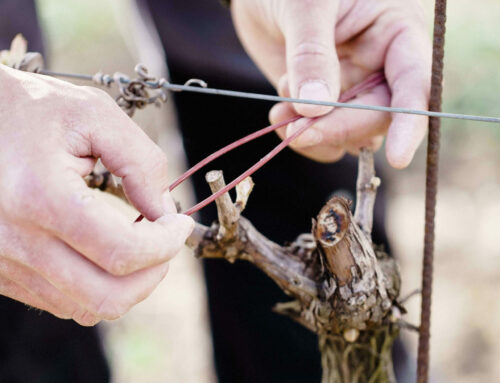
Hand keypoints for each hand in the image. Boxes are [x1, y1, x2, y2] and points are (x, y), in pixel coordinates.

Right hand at [0, 65, 193, 325]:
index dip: (166, 244)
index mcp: (40, 197)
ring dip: (128, 285)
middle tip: (165, 242)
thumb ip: (141, 162)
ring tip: (140, 248)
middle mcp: (15, 240)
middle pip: (106, 296)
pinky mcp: (1, 271)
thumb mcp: (94, 115)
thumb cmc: (32, 110)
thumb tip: (165, 211)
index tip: (180, 223)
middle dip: (152, 274)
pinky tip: (106, 254)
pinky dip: (97, 287)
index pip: (122, 252)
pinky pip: (61, 302)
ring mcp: (3, 261)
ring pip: (85, 307)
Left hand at [231, 0, 430, 166]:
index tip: (397, 158)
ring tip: (280, 116)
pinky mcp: (322, 103)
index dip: (409, 122)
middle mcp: (378, 67)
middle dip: (338, 129)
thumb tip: (317, 109)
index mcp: (394, 34)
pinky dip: (301, 134)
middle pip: (376, 117)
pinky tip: (278, 116)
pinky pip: (323, 134)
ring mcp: (349, 88)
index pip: (414, 84)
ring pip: (349, 133)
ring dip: (316, 135)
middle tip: (297, 132)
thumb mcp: (306, 5)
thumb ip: (311, 54)